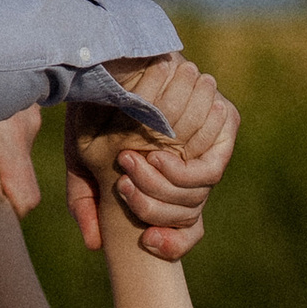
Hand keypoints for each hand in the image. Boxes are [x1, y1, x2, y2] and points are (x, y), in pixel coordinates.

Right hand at [65, 54, 239, 259]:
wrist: (115, 62)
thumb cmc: (96, 110)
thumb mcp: (82, 158)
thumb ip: (84, 200)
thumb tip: (96, 245)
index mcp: (164, 184)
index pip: (183, 231)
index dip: (173, 245)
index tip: (149, 243)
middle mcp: (191, 170)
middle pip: (191, 217)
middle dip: (156, 212)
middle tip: (123, 188)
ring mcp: (209, 150)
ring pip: (198, 195)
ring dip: (164, 189)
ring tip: (130, 168)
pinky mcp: (224, 125)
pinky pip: (211, 170)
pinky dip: (183, 171)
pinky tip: (155, 157)